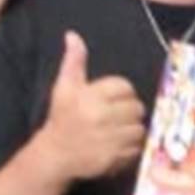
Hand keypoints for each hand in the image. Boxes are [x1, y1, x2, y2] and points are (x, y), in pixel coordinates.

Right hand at [39, 31, 146, 179]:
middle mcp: (101, 117)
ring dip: (133, 128)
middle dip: (130, 110)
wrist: (55, 154)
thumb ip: (74, 61)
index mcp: (91, 97)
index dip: (122, 92)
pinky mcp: (115, 158)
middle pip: (136, 107)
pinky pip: (137, 148)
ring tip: (120, 129)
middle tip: (118, 114)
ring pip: (139, 128)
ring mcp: (109, 140)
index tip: (113, 99)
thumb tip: (72, 35)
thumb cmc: (62, 117)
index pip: (125, 87)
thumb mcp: (65, 87)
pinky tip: (119, 144)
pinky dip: (132, 147)